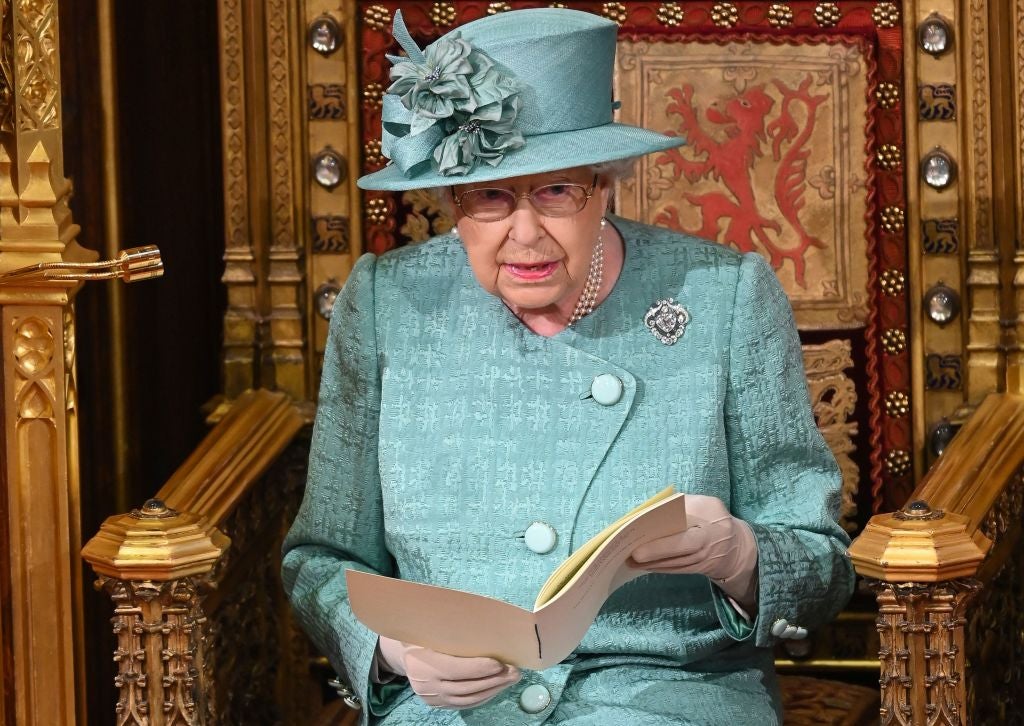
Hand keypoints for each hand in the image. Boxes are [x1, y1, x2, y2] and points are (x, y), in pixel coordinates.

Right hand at [377, 637, 520, 709]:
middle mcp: (426, 684)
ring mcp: (432, 698)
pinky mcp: (439, 705)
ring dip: (493, 690)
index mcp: (421, 662)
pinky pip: (465, 704)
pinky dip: (483, 697)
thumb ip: (449, 627)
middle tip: (514, 671)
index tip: (500, 663)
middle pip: (465, 687)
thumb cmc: (422, 634)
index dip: (478, 668)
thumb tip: (481, 616)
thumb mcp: (428, 627)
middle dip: (493, 680)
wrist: (404, 655)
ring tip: (511, 679)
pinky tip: (497, 687)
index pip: (454, 669)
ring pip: (467, 699)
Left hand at [629, 494, 758, 610]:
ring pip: (678, 561)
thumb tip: (648, 510)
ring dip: (653, 562)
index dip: (671, 519)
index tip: (645, 525)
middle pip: (684, 544)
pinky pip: (678, 570)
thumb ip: (680, 504)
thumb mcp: (701, 504)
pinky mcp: (700, 569)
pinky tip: (643, 566)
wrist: (736, 546)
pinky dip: (660, 568)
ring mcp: (707, 555)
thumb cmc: (710, 518)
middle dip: (659, 549)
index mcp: (709, 511)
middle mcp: (709, 535)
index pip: (689, 516)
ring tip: (630, 560)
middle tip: (635, 553)